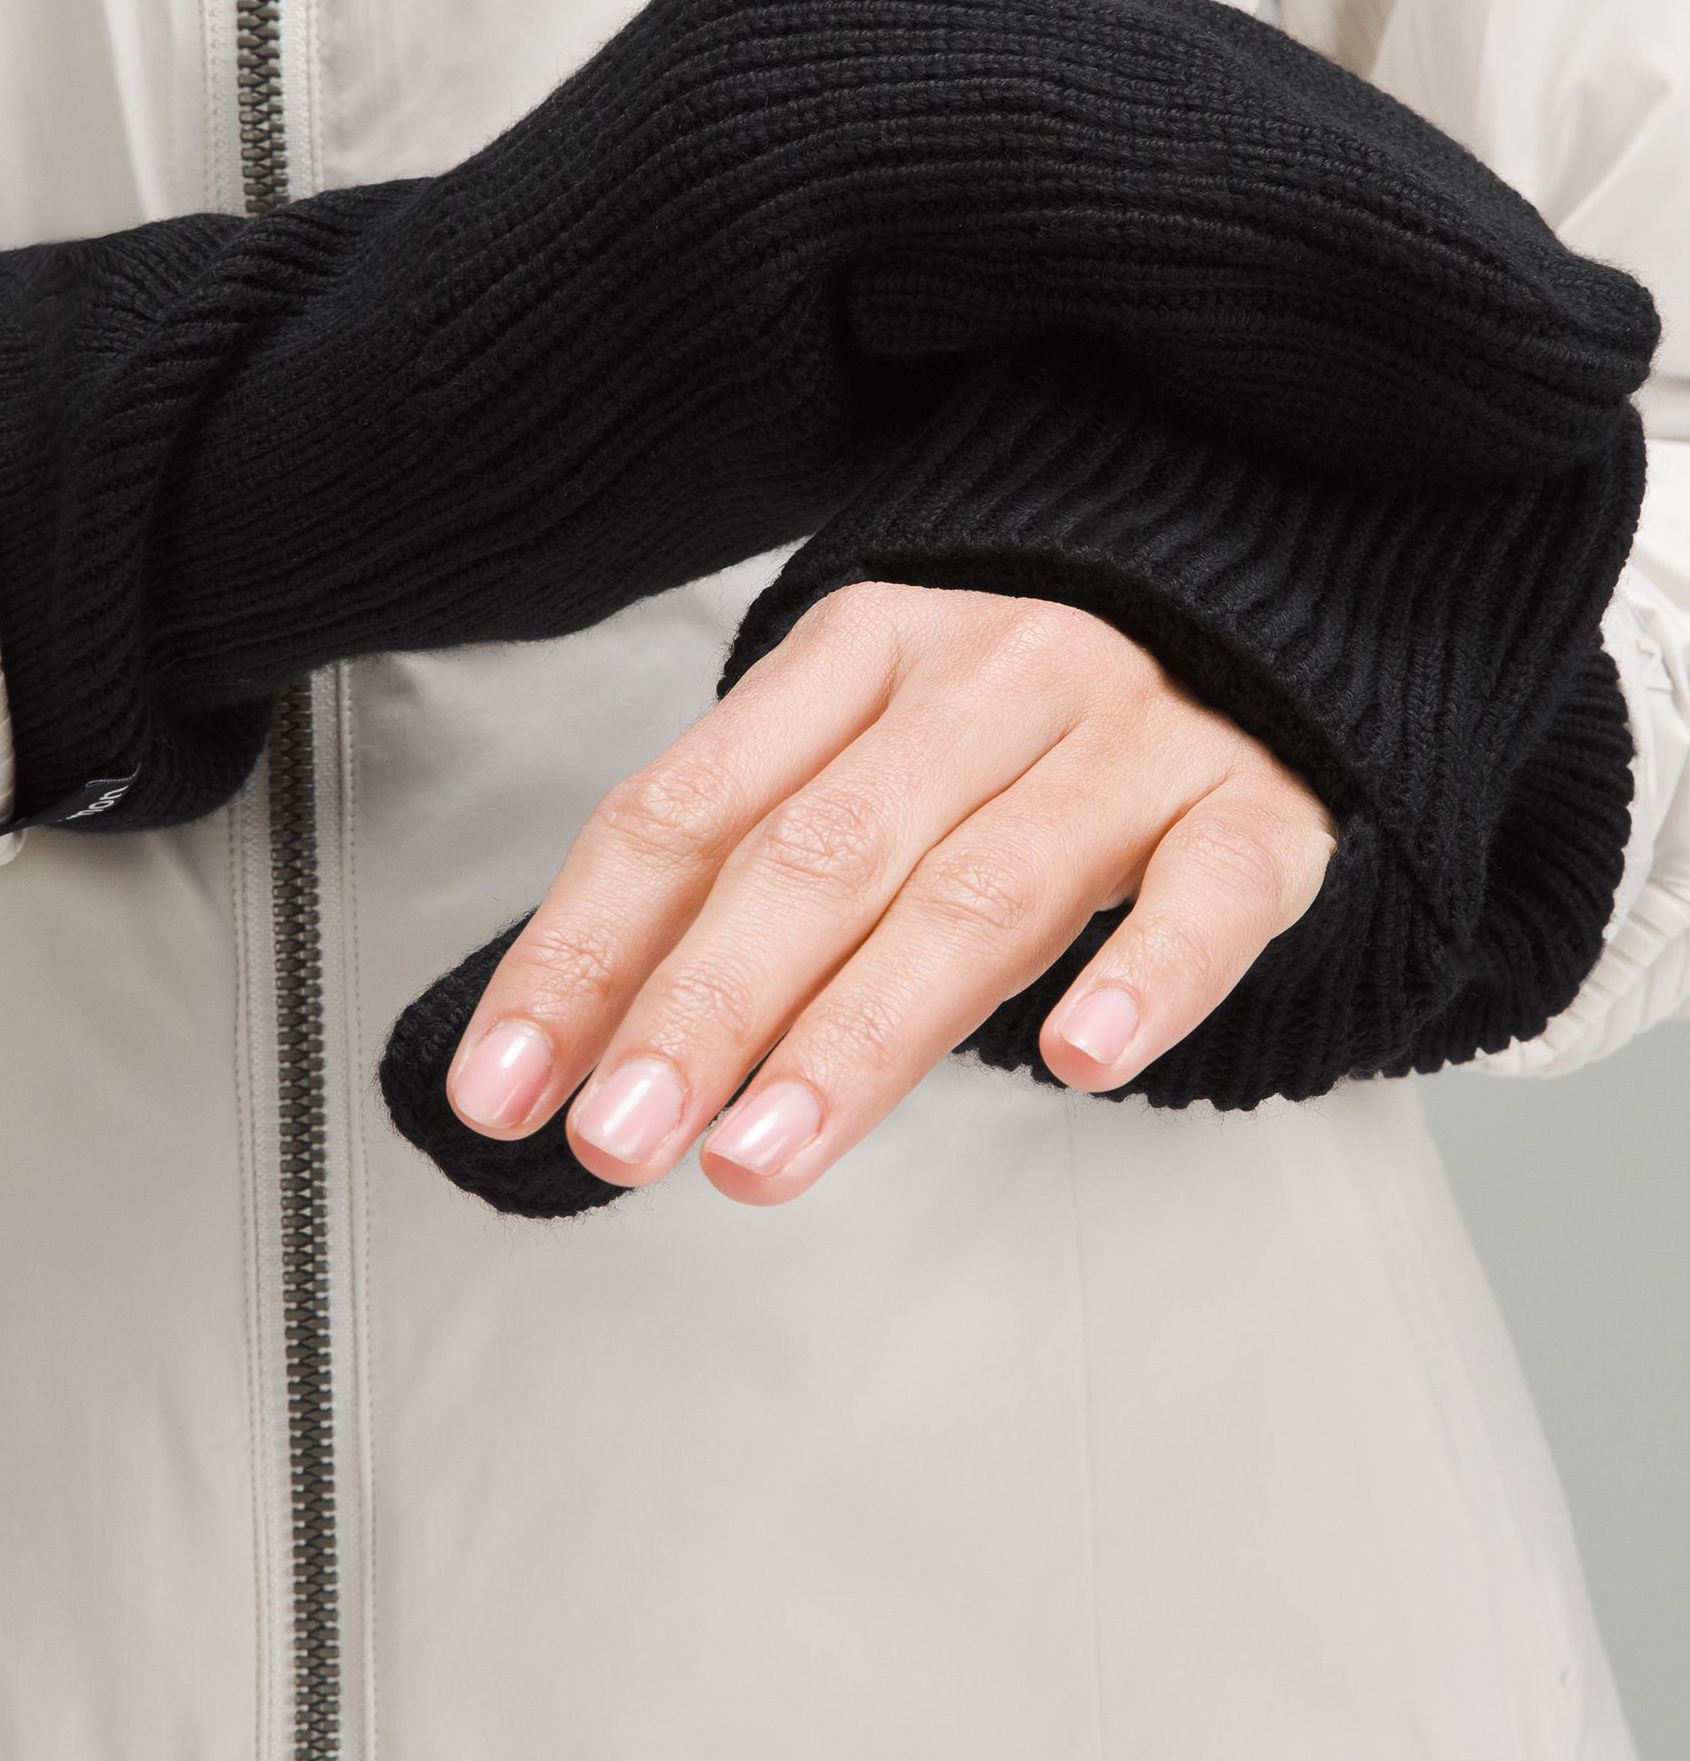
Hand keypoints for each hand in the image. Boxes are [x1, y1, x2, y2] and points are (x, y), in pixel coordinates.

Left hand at [445, 583, 1336, 1204]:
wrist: (1237, 609)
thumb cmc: (1013, 722)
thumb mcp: (856, 750)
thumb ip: (732, 871)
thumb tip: (576, 1039)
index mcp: (855, 652)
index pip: (687, 809)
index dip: (584, 948)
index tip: (508, 1085)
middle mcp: (983, 680)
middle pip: (820, 852)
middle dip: (704, 1005)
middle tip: (620, 1137)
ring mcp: (1125, 739)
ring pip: (982, 890)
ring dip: (862, 1031)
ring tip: (765, 1151)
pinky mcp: (1253, 808)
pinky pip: (1209, 892)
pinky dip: (1146, 975)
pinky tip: (1077, 1058)